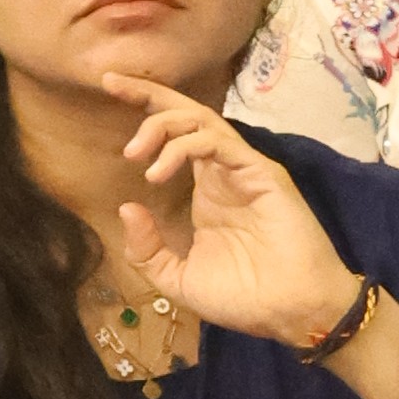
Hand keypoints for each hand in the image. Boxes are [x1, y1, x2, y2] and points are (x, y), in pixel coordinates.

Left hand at [115, 94, 355, 346]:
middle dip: (147, 94)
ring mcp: (243, 170)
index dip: (145, 109)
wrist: (290, 313)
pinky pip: (219, 142)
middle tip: (111, 85)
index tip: (108, 88)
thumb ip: (148, 248)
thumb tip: (128, 205)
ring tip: (135, 154)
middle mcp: (223, 172)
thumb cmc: (244, 298)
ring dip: (162, 124)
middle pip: (186, 114)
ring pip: (201, 121)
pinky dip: (185, 146)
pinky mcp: (261, 173)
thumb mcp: (178, 279)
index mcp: (207, 191)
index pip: (175, 136)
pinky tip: (160, 171)